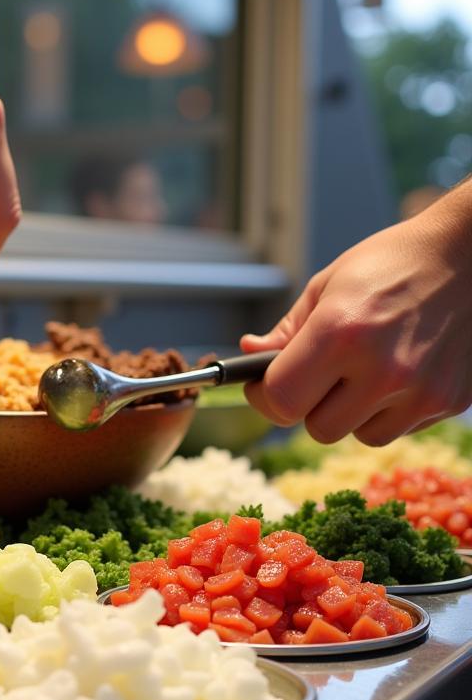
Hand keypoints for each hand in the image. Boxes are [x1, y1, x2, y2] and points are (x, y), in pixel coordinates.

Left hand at [240, 203, 471, 445]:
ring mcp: (420, 390)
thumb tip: (249, 352)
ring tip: (364, 369)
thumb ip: (287, 329)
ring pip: (358, 435)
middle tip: (318, 376)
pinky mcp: (449, 401)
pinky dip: (388, 410)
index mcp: (340, 332)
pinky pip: (398, 428)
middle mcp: (382, 368)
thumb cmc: (393, 264)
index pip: (280, 401)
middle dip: (308, 406)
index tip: (264, 385)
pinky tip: (398, 371)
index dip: (264, 397)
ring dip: (351, 412)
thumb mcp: (327, 285)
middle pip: (317, 429)